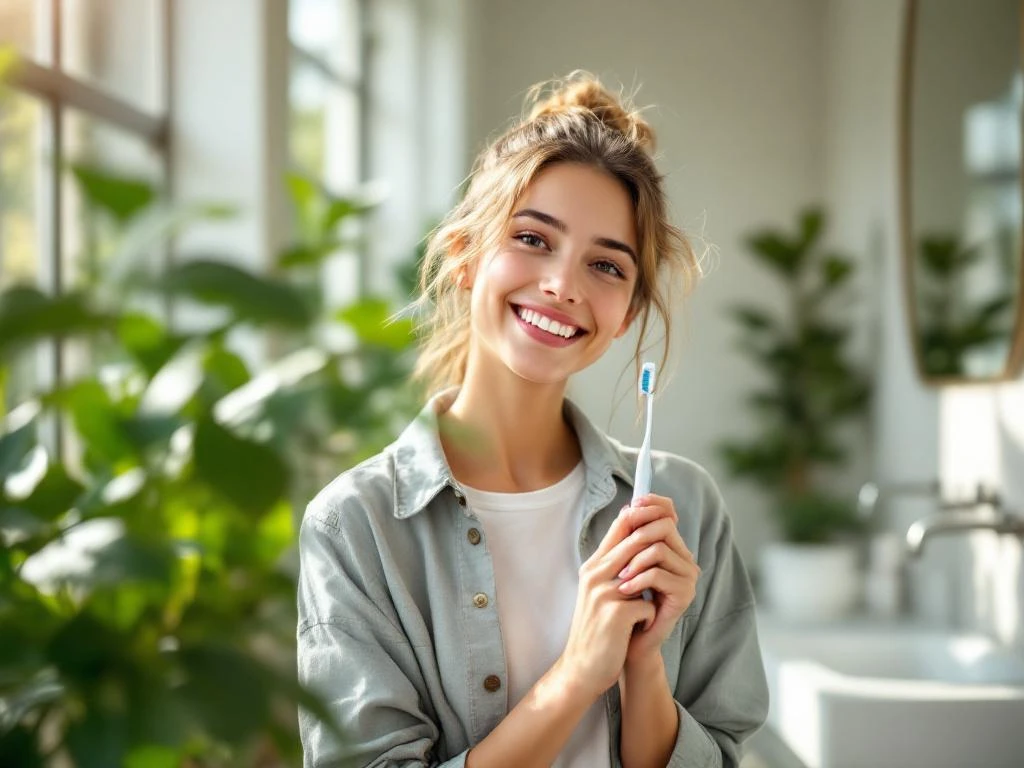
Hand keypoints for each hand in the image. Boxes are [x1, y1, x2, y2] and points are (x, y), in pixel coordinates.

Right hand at [556, 507, 657, 698]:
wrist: (582, 669)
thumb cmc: (597, 630)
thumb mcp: (599, 593)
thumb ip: (614, 569)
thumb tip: (639, 541)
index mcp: (593, 567)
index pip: (619, 527)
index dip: (644, 519)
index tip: (663, 523)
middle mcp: (595, 575)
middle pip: (634, 541)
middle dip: (658, 550)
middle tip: (671, 563)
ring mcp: (604, 593)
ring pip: (645, 571)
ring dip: (655, 588)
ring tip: (653, 601)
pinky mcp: (615, 614)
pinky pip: (647, 607)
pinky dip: (650, 618)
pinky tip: (640, 629)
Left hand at [612, 495, 699, 663]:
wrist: (628, 642)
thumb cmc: (624, 604)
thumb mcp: (623, 566)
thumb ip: (628, 540)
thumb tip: (627, 509)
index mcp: (670, 548)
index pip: (668, 512)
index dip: (653, 503)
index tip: (632, 504)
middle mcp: (684, 558)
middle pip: (664, 526)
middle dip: (636, 535)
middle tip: (618, 553)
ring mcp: (687, 576)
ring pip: (659, 549)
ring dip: (633, 561)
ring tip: (620, 578)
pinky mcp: (685, 594)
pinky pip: (658, 574)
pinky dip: (637, 580)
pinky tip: (625, 591)